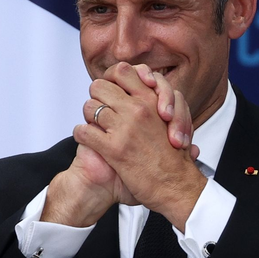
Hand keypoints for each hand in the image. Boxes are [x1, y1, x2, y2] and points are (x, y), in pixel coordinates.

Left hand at [75, 62, 205, 229]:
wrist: (176, 186)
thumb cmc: (174, 157)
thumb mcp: (173, 119)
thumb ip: (159, 102)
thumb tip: (146, 86)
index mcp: (151, 100)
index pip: (121, 71)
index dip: (111, 78)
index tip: (111, 90)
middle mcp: (137, 109)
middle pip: (99, 86)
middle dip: (96, 97)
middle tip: (100, 110)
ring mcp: (124, 127)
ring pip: (89, 107)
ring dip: (89, 117)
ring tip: (95, 127)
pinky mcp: (113, 148)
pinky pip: (83, 131)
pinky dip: (82, 135)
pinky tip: (88, 140)